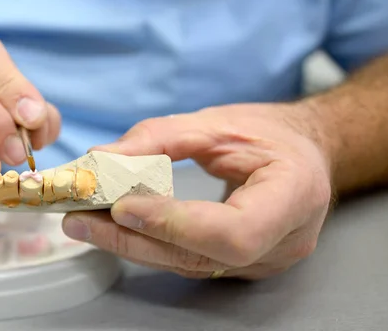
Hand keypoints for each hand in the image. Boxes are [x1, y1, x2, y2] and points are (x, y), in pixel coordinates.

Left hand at [62, 103, 332, 279]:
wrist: (305, 155)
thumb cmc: (271, 134)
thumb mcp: (219, 122)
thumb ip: (160, 138)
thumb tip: (101, 158)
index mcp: (294, 196)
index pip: (234, 232)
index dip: (175, 223)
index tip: (122, 205)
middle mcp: (284, 243)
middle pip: (202, 256)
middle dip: (135, 240)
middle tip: (81, 218)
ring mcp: (264, 262)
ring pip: (189, 264)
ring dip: (132, 245)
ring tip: (86, 222)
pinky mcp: (242, 266)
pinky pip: (190, 261)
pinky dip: (150, 245)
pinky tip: (116, 229)